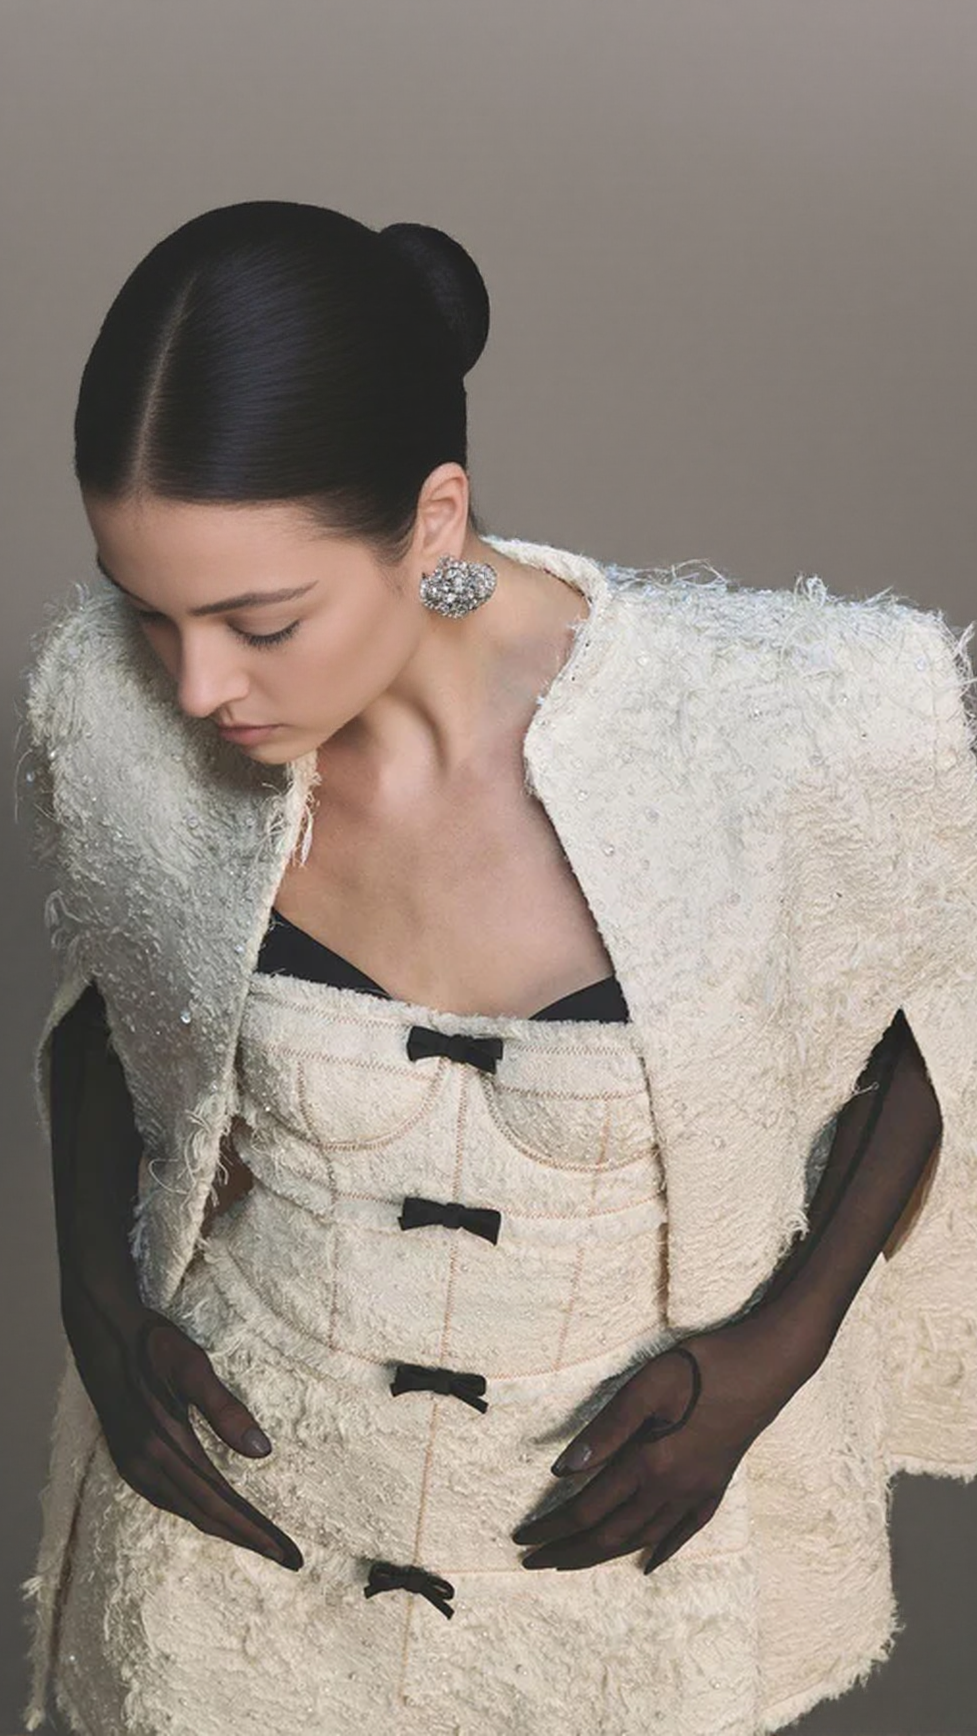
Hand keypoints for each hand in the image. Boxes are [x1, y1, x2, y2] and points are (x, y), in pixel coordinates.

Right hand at [64, 1279, 303, 1571]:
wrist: (100, 1330)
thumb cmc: (151, 1343)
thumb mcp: (191, 1365)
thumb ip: (224, 1409)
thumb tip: (262, 1451)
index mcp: (164, 1445)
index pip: (220, 1503)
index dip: (255, 1531)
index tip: (287, 1553)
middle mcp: (147, 1464)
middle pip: (206, 1515)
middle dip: (249, 1538)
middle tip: (289, 1558)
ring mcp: (134, 1464)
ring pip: (187, 1511)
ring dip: (225, 1529)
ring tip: (260, 1541)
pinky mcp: (128, 1458)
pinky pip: (168, 1500)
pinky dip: (197, 1513)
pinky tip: (212, 1512)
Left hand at [511, 1312, 808, 1573]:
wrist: (769, 1365)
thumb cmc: (706, 1366)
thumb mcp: (649, 1385)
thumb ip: (607, 1430)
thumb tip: (563, 1469)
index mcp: (651, 1463)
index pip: (589, 1509)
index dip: (552, 1527)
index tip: (522, 1538)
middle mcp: (674, 1488)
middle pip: (611, 1534)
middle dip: (568, 1552)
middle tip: (533, 1562)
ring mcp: (698, 1491)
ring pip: (643, 1537)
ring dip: (603, 1555)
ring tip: (572, 1562)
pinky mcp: (717, 1485)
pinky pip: (685, 1530)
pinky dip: (661, 1549)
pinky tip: (648, 1562)